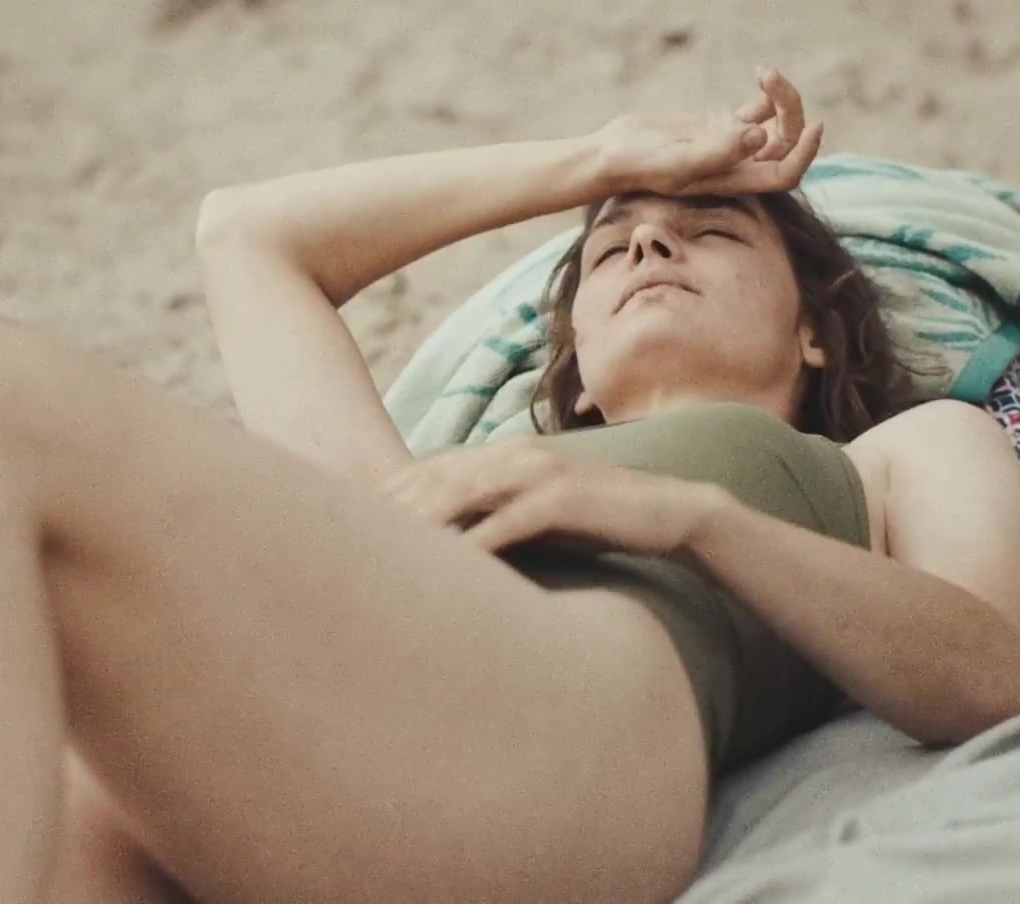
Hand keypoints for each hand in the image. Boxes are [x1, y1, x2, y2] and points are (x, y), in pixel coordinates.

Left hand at [377, 435, 729, 557]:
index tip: (349, 516)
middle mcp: (517, 456)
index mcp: (506, 456)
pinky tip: (451, 564)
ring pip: (466, 490)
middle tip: (348, 532)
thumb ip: (498, 512)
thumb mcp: (540, 510)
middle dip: (394, 502)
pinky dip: (479, 539)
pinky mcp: (566, 497)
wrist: (670, 512)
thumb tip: (452, 542)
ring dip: (424, 516)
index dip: (393, 492)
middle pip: (439, 476)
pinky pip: (511, 519)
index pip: (435, 470)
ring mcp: (541, 472)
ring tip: (385, 544)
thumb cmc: (599, 518)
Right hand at [588, 66, 822, 198]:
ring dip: (781, 100)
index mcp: (733, 181)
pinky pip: (758, 113)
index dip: (806, 154)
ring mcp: (729, 145)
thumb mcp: (676, 161)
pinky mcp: (718, 126)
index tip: (816, 125)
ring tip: (765, 72)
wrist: (612, 152)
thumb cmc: (638, 164)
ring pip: (776, 126)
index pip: (785, 175)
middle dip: (790, 114)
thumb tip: (759, 136)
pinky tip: (760, 73)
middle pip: (786, 145)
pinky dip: (767, 94)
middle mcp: (737, 166)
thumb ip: (717, 152)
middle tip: (771, 80)